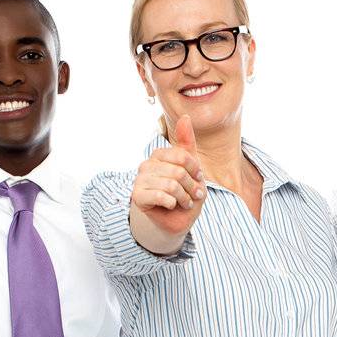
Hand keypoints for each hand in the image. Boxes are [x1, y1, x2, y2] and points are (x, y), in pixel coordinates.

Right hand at [130, 114, 206, 237]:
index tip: (198, 180)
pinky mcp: (137, 196)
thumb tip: (184, 116)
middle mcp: (147, 165)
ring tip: (185, 202)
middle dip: (192, 187)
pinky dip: (172, 203)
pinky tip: (172, 206)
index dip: (195, 170)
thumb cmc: (185, 193)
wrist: (176, 220)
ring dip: (184, 198)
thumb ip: (187, 144)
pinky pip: (160, 196)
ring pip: (171, 185)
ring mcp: (140, 180)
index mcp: (159, 155)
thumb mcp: (192, 169)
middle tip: (193, 195)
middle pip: (178, 172)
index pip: (183, 156)